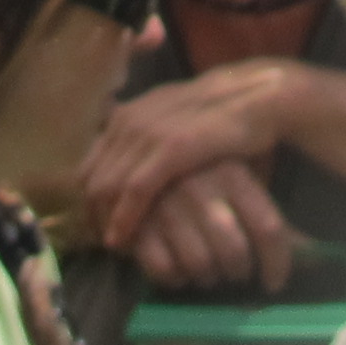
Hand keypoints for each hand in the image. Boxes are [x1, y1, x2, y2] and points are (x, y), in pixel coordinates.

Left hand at [81, 59, 298, 247]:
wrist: (257, 96)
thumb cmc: (218, 117)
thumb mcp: (173, 123)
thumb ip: (148, 141)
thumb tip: (129, 173)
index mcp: (127, 115)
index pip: (89, 165)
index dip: (88, 200)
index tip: (97, 227)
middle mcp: (129, 120)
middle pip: (91, 179)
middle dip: (92, 216)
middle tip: (101, 244)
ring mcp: (147, 132)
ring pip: (107, 186)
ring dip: (105, 221)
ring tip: (112, 248)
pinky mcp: (170, 148)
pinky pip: (134, 191)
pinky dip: (124, 218)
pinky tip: (123, 240)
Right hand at [127, 159, 298, 289]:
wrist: (134, 159)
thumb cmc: (199, 173)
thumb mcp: (236, 179)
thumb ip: (267, 215)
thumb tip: (317, 256)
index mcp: (232, 171)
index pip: (269, 229)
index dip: (277, 264)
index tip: (274, 282)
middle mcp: (201, 186)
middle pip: (235, 254)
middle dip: (238, 272)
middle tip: (236, 272)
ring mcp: (167, 205)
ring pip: (201, 266)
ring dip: (207, 277)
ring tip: (206, 270)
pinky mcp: (137, 225)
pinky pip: (166, 272)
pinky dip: (175, 279)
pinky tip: (178, 269)